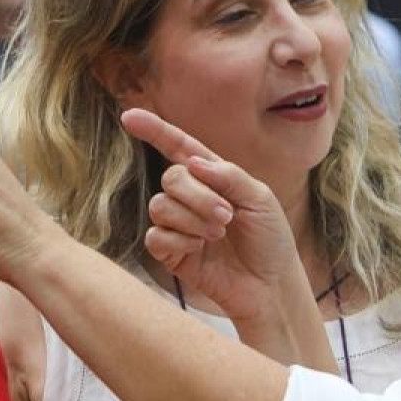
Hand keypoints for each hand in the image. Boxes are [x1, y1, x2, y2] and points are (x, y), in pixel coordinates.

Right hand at [120, 108, 304, 330]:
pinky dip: (180, 240)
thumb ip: (228, 175)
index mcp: (211, 177)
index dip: (155, 130)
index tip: (129, 116)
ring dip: (192, 218)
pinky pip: (155, 236)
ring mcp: (178, 224)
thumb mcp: (260, 198)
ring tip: (217, 233)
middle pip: (170, 178)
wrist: (271, 284)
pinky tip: (200, 249)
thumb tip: (192, 163)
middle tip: (227, 216)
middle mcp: (190, 197)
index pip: (178, 147)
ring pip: (160, 206)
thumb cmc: (270, 239)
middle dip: (198, 196)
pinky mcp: (170, 252)